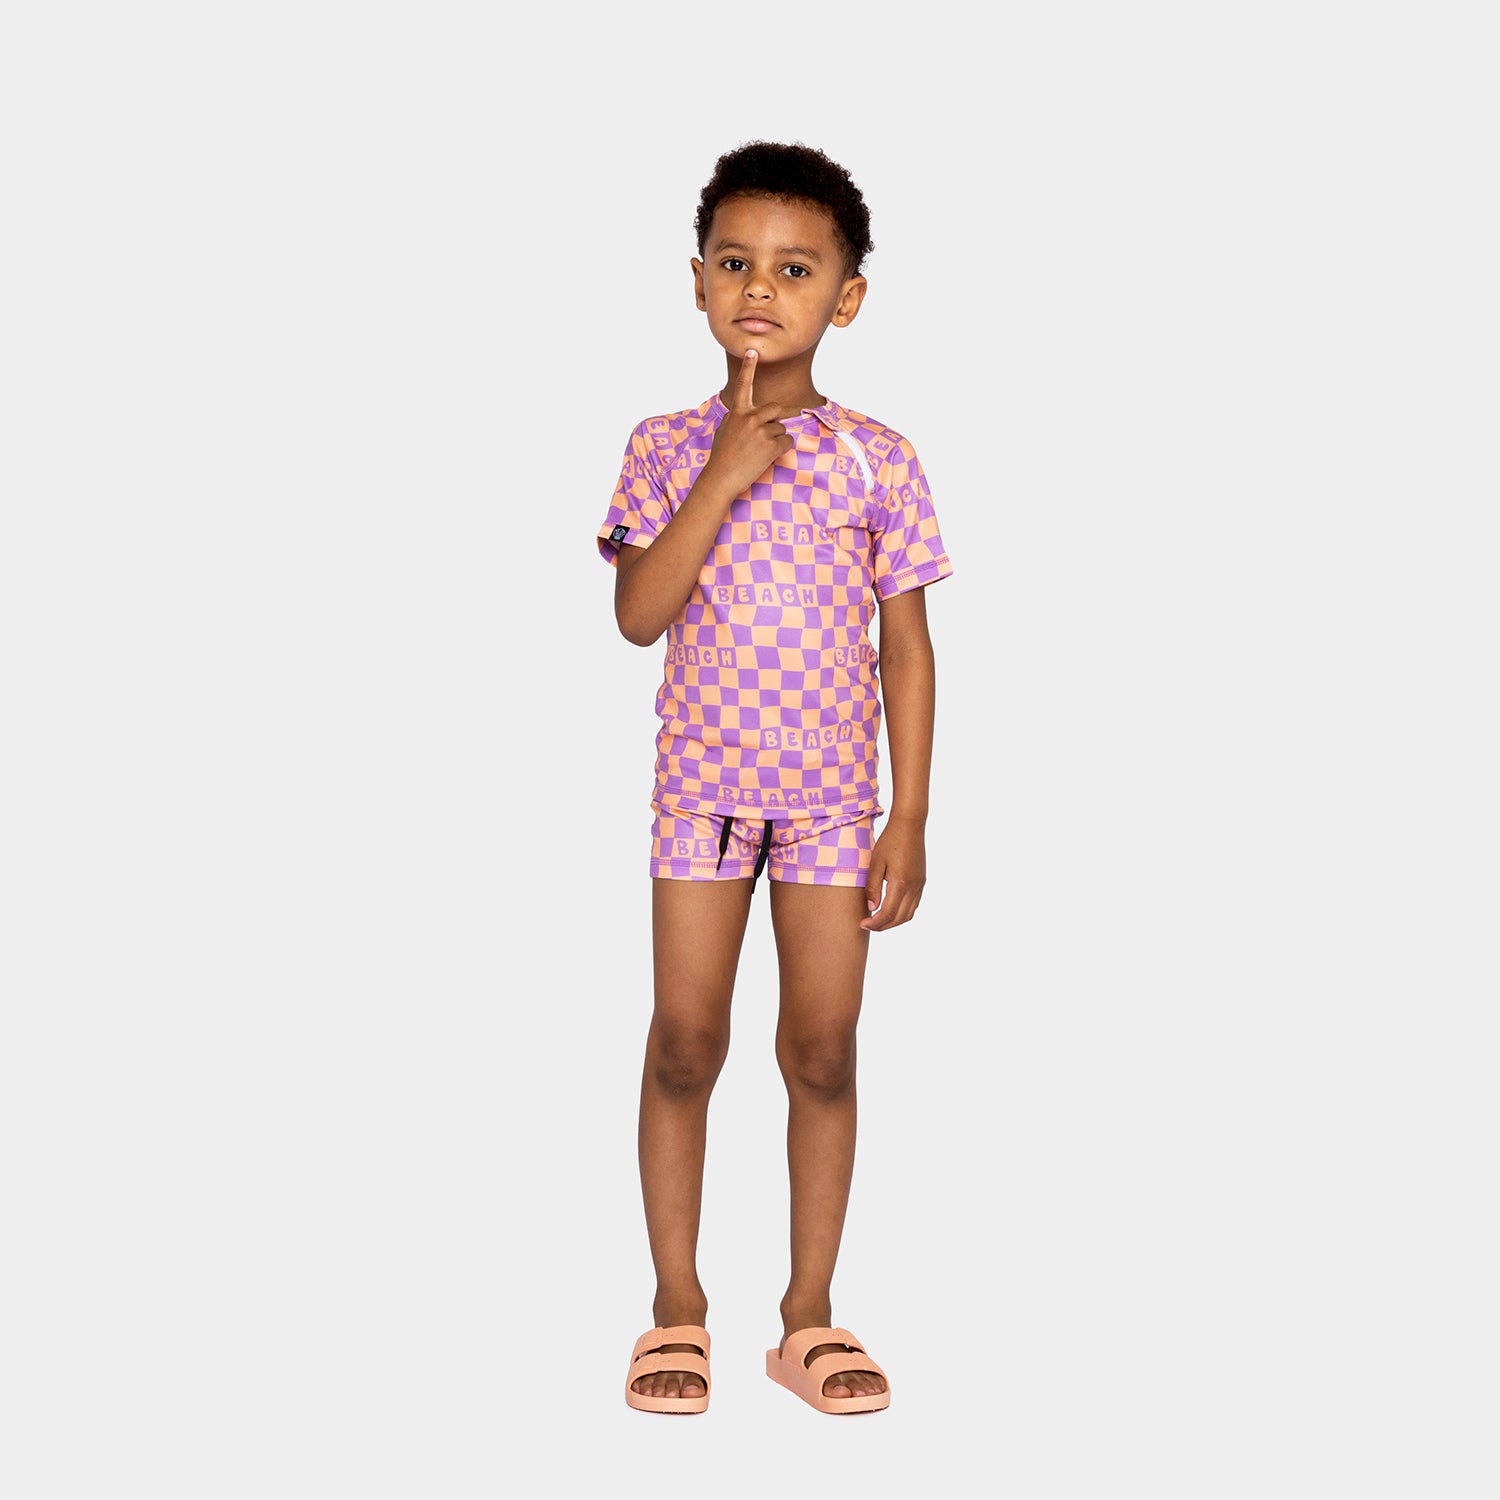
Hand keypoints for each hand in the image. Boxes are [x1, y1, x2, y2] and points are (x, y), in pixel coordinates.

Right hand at [704, 350, 793, 494]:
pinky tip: (766, 457)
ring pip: (781, 429)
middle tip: (763, 435)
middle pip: (775, 409)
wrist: (721, 479)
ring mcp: (762, 431)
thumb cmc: (721, 456)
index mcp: (738, 413)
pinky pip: (787, 442)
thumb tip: (747, 413)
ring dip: (775, 439)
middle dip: (774, 420)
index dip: (748, 367)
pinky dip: (781, 450)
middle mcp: (750, 418)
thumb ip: (738, 417)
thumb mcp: (724, 430)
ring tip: (759, 452)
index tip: (752, 351)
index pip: (743, 385)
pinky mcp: (772, 446)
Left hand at [860, 817, 926, 930]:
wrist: (910, 825)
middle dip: (883, 926)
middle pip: (899, 918)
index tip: (862, 924)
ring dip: (893, 921)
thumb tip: (871, 908)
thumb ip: (872, 886)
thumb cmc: (890, 841)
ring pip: (909, 914)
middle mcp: (913, 887)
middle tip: (867, 925)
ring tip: (877, 920)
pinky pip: (913, 905)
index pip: (888, 913)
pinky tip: (890, 909)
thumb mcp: (875, 862)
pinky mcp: (921, 882)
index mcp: (901, 883)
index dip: (874, 923)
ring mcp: (920, 885)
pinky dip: (902, 912)